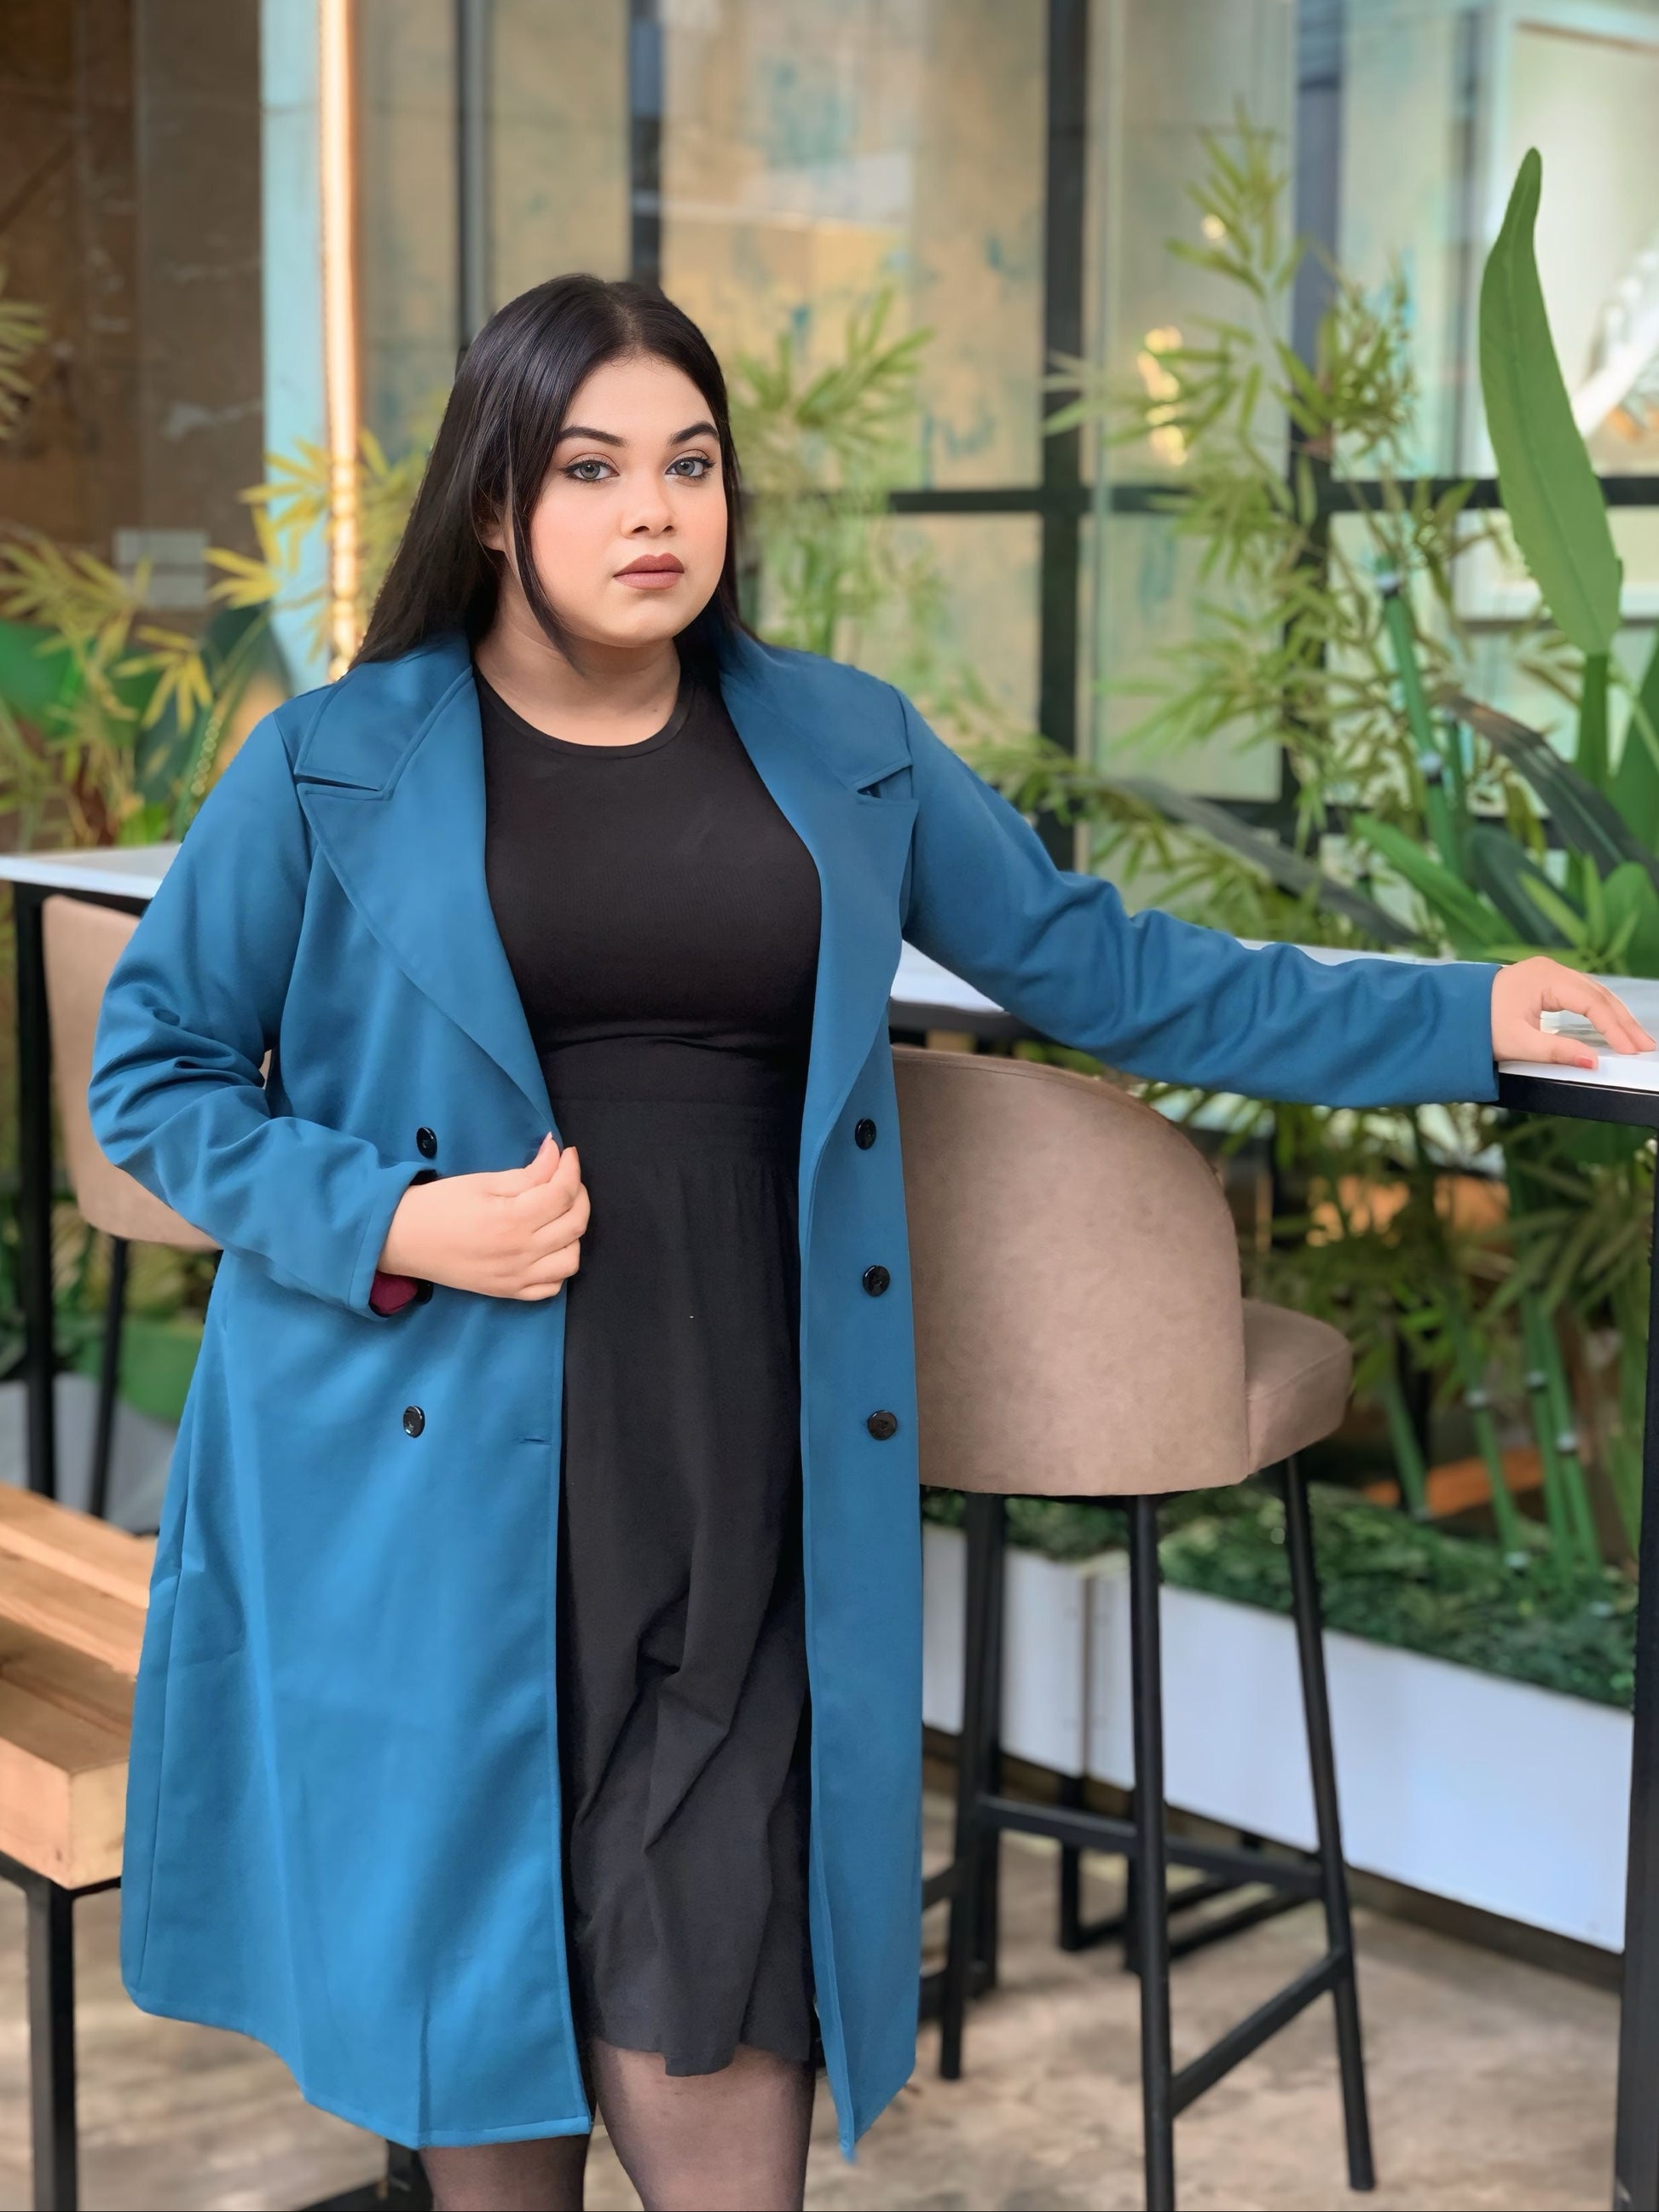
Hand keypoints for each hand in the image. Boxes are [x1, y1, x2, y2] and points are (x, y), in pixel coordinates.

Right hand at [378, 1133, 588, 1299]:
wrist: (402, 1240)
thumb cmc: (439, 1205)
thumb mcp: (483, 1182)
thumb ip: (527, 1172)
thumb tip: (557, 1152)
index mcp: (514, 1220)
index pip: (563, 1193)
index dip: (571, 1168)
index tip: (566, 1153)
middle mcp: (522, 1253)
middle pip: (575, 1225)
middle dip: (579, 1194)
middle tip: (565, 1177)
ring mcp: (517, 1277)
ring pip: (571, 1259)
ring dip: (573, 1234)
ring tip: (558, 1214)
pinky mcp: (509, 1292)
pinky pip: (550, 1288)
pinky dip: (558, 1268)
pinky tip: (548, 1248)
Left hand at [1491, 955, 1655, 1070]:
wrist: (1451, 1010)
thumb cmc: (1476, 1023)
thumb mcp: (1516, 1043)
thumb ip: (1556, 1052)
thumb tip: (1592, 1062)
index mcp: (1545, 978)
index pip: (1592, 1003)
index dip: (1614, 1028)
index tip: (1630, 1049)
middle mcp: (1550, 970)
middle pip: (1598, 995)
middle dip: (1623, 1022)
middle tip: (1644, 1046)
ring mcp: (1549, 973)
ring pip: (1593, 993)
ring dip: (1614, 1016)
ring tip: (1634, 1039)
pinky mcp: (1546, 981)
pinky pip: (1581, 994)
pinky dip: (1599, 1010)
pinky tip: (1611, 1025)